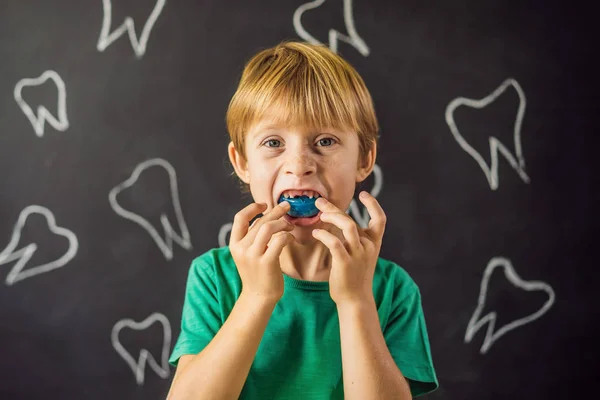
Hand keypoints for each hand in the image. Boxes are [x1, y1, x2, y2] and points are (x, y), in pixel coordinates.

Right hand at [229, 201, 294, 303]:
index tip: (265, 204)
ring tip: (290, 226)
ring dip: (282, 223)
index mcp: (235, 244)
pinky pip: (279, 240)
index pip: (239, 218)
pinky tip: (291, 238)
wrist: (258, 297)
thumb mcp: (248, 254)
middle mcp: (241, 248)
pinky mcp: (266, 262)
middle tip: (287, 207)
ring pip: (268, 228)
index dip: (252, 208)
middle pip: (259, 221)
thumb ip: (253, 237)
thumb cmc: (258, 273)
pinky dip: (287, 235)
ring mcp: (253, 255)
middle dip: (276, 212)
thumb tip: (267, 217)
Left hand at [312, 191, 385, 305]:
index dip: (373, 205)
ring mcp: (357, 254)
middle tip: (320, 202)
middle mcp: (368, 246)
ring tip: (320, 215)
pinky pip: (334, 242)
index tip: (364, 194)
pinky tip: (316, 232)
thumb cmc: (354, 276)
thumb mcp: (360, 254)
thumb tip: (338, 220)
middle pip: (352, 220)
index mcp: (374, 243)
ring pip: (348, 226)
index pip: (380, 220)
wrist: (355, 299)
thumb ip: (354, 238)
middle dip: (334, 209)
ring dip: (332, 217)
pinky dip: (324, 235)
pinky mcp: (344, 262)